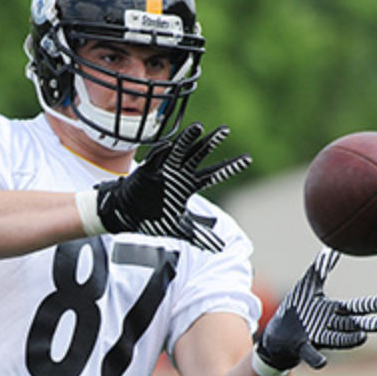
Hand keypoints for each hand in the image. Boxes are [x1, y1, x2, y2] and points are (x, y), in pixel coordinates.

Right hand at [90, 122, 251, 251]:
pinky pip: (155, 158)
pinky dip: (161, 152)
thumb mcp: (180, 228)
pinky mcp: (147, 169)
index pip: (214, 174)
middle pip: (198, 155)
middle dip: (210, 143)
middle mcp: (179, 173)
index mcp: (189, 184)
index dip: (230, 167)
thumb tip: (221, 248)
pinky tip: (168, 145)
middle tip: (225, 130)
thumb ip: (200, 235)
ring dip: (188, 139)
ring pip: (179, 150)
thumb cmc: (154, 217)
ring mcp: (164, 169)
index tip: (248, 159)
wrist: (128, 214)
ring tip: (199, 127)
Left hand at [253, 248, 376, 375]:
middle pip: (350, 325)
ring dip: (348, 339)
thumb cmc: (297, 310)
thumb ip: (320, 269)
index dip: (369, 306)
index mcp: (332, 312)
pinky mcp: (301, 347)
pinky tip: (323, 363)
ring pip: (337, 339)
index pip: (354, 308)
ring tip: (362, 338)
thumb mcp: (308, 286)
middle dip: (365, 325)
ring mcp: (316, 338)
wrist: (277, 334)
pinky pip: (311, 354)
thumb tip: (331, 248)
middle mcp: (329, 326)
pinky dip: (316, 359)